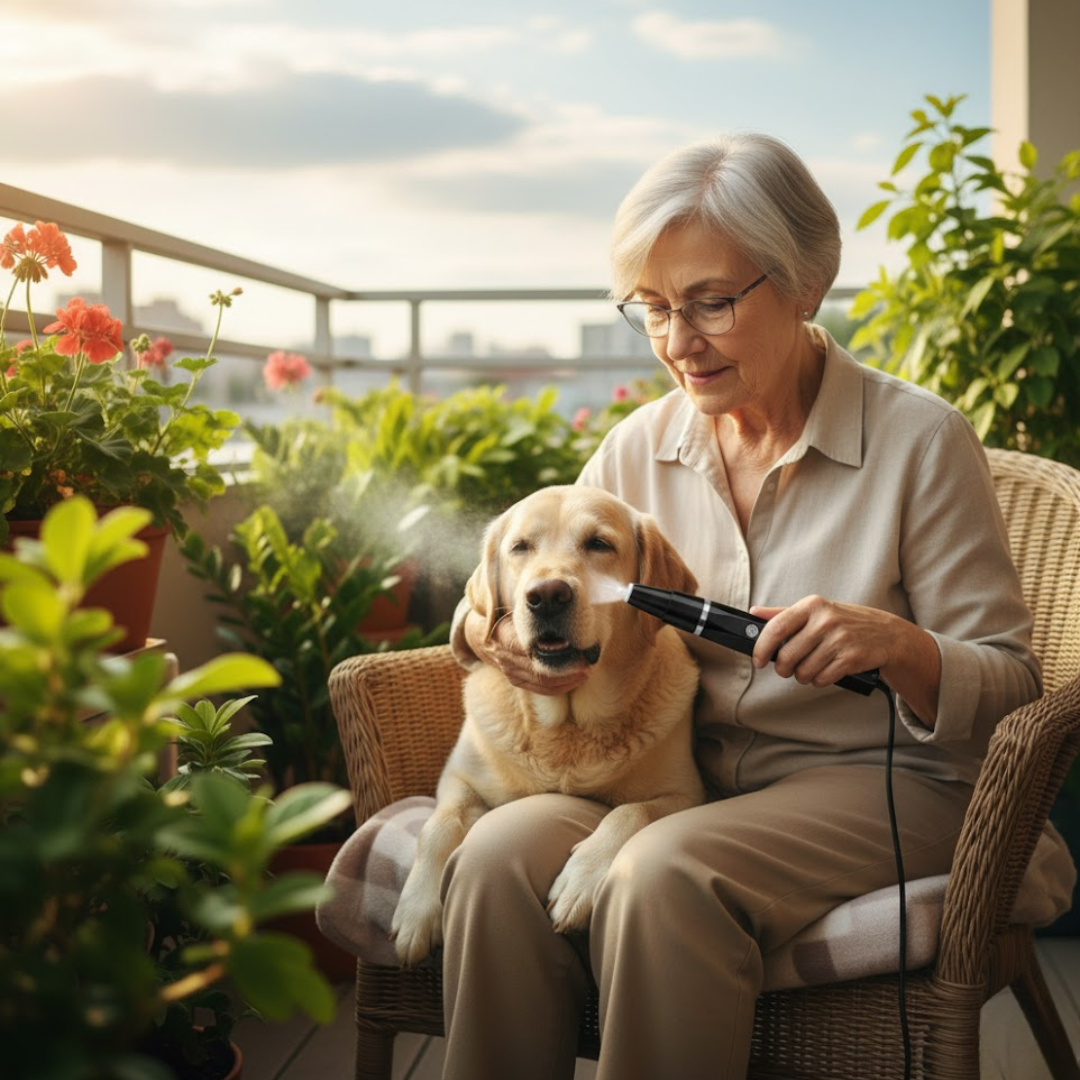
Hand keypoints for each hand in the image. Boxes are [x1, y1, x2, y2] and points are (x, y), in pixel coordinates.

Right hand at [462, 606, 590, 695]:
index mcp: (505, 637)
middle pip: (541, 670)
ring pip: (543, 683)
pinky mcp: (515, 680)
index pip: (533, 650)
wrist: (480, 632)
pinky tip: (576, 679)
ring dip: (568, 679)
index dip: (558, 652)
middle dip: (568, 668)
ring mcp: (509, 671)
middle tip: (589, 662)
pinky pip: (540, 689)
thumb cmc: (504, 614)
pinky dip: (560, 686)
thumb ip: (533, 605)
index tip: (578, 648)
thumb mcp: (514, 605)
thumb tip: (561, 591)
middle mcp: (506, 657)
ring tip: (586, 671)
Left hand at [749, 595, 940, 723]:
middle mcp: (825, 620)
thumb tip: (754, 613)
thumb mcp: (815, 611)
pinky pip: (822, 679)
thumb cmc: (844, 622)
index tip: (758, 661)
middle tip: (789, 669)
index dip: (762, 648)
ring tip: (811, 668)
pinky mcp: (851, 658)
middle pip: (787, 656)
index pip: (776, 628)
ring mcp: (840, 639)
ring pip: (803, 671)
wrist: (887, 634)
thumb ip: (783, 613)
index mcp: (812, 605)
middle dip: (784, 669)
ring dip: (803, 676)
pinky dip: (819, 680)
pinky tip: (826, 672)